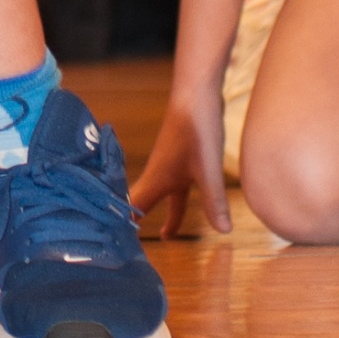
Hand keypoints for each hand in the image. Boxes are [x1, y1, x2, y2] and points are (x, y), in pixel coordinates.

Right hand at [129, 88, 231, 237]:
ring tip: (165, 235)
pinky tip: (185, 200)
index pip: (133, 207)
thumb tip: (223, 232)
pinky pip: (173, 187)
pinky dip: (173, 201)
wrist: (196, 91)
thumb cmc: (198, 128)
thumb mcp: (208, 169)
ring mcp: (169, 164)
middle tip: (132, 246)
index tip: (116, 246)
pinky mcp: (181, 157)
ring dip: (160, 213)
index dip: (123, 225)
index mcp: (158, 178)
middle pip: (143, 202)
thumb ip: (214, 200)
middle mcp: (160, 172)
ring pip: (161, 195)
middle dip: (138, 222)